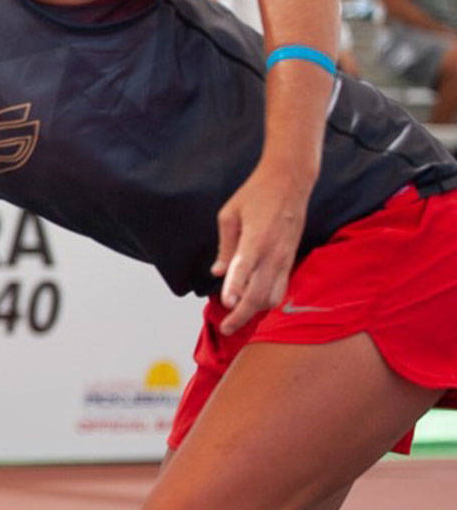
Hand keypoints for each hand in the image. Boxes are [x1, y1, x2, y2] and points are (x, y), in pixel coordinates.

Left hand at [211, 160, 312, 335]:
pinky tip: (253, 303)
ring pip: (274, 296)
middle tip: (226, 327)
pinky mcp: (291, 259)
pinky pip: (281, 287)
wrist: (291, 182)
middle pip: (261, 293)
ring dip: (256, 310)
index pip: (244, 269)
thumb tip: (218, 272)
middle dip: (243, 314)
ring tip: (236, 316)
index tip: (225, 304)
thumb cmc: (256, 194)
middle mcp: (274, 253)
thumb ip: (225, 246)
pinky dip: (267, 299)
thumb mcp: (229, 215)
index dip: (235, 289)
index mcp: (256, 239)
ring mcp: (286, 258)